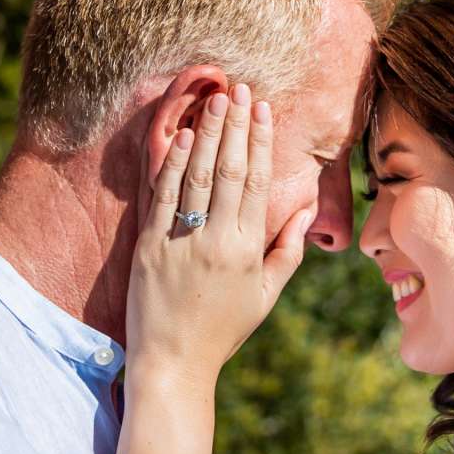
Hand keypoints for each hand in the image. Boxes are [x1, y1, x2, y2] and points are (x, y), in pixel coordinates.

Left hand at [127, 85, 313, 381]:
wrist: (173, 364)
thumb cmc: (223, 332)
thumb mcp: (266, 296)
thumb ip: (287, 251)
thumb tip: (304, 211)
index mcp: (247, 250)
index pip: (257, 183)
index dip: (261, 141)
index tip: (262, 109)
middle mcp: (216, 240)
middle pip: (229, 170)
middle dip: (235, 126)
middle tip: (239, 89)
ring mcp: (180, 242)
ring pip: (197, 176)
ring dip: (208, 133)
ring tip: (215, 100)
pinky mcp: (148, 247)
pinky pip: (163, 197)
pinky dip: (173, 164)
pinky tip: (183, 136)